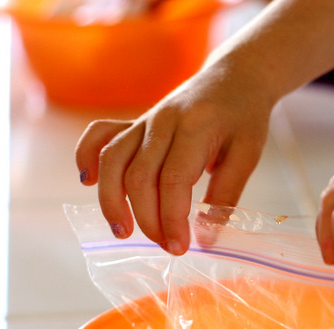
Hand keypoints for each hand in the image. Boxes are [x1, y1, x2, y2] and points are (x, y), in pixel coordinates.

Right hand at [75, 54, 274, 253]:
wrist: (236, 76)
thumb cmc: (244, 117)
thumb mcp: (247, 156)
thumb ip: (226, 196)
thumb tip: (206, 239)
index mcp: (195, 128)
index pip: (173, 180)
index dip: (172, 218)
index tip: (180, 247)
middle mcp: (162, 122)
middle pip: (139, 175)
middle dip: (147, 218)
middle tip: (167, 247)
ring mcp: (145, 120)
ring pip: (113, 159)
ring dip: (111, 199)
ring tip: (122, 231)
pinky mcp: (135, 122)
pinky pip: (101, 135)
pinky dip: (87, 156)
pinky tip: (87, 182)